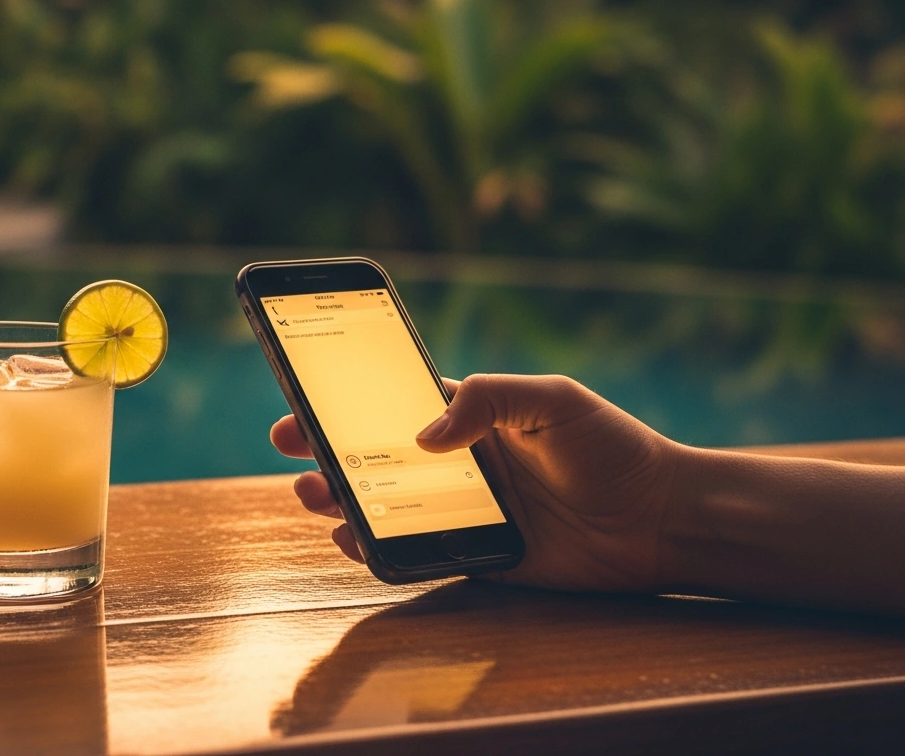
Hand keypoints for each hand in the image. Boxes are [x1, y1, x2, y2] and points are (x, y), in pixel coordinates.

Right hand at [270, 374, 687, 593]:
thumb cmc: (614, 448)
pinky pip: (414, 555)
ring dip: (343, 500)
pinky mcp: (477, 558)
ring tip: (316, 493)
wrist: (663, 520)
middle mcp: (460, 467)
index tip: (302, 399)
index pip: (394, 408)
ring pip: (385, 507)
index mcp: (474, 420)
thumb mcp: (553, 400)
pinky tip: (353, 539)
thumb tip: (423, 435)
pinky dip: (377, 549)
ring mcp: (464, 514)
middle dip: (328, 452)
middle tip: (293, 450)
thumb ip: (490, 401)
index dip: (346, 405)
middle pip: (376, 459)